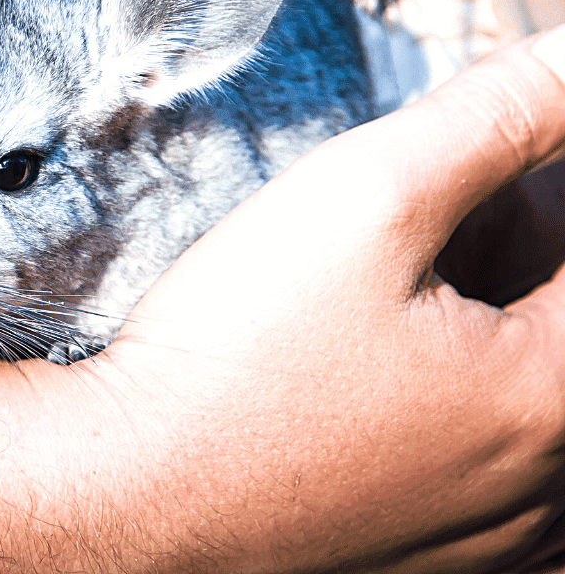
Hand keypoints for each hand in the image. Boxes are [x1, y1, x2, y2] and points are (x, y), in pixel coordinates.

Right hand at [95, 26, 564, 571]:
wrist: (123, 498)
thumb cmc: (237, 355)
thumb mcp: (365, 196)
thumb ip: (494, 114)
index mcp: (556, 395)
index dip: (530, 175)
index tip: (461, 157)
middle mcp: (542, 485)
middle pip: (556, 313)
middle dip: (504, 236)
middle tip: (411, 204)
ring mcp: (481, 535)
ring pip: (512, 382)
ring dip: (469, 309)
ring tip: (364, 277)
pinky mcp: (418, 554)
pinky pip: (463, 449)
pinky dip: (432, 385)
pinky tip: (344, 359)